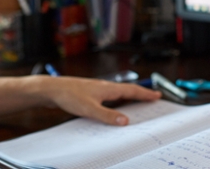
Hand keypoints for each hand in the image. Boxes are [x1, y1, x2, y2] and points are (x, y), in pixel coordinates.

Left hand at [39, 76, 160, 125]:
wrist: (52, 89)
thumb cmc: (69, 96)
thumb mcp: (89, 109)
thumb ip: (107, 116)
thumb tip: (125, 121)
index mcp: (108, 88)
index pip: (132, 90)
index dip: (145, 94)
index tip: (157, 95)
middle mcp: (104, 87)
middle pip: (127, 90)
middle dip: (141, 94)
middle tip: (152, 97)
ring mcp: (97, 89)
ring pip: (118, 92)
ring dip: (129, 97)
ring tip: (137, 101)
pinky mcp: (90, 93)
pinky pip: (109, 96)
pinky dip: (117, 100)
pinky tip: (113, 106)